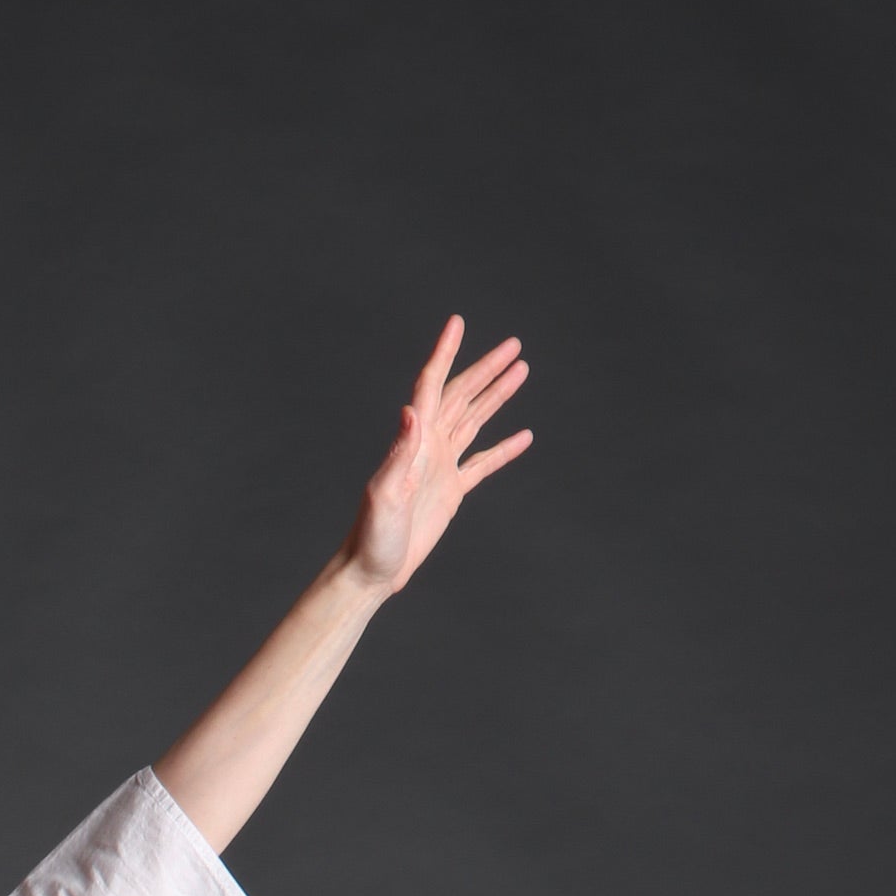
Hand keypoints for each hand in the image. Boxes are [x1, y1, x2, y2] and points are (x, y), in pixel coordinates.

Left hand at [346, 316, 532, 596]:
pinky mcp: (451, 491)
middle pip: (461, 395)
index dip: (445, 353)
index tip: (457, 323)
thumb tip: (411, 411)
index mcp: (413, 441)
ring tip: (521, 371)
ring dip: (496, 396)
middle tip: (514, 345)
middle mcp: (428, 447)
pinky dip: (503, 448)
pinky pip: (483, 462)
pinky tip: (524, 436)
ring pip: (474, 420)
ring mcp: (441, 467)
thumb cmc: (371, 538)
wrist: (371, 572)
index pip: (430, 386)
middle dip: (486, 369)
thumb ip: (399, 453)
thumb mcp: (384, 494)